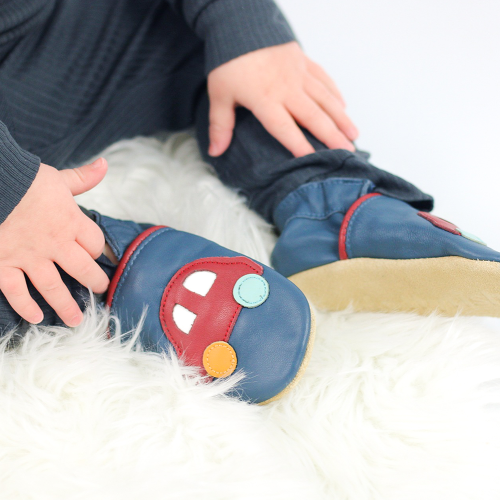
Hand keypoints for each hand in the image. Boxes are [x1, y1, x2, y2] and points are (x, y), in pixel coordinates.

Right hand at [0, 158, 109, 326]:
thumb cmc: (22, 178)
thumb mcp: (57, 177)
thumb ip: (82, 178)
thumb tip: (104, 165)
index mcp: (71, 222)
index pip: (94, 244)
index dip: (99, 250)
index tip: (100, 256)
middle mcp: (55, 244)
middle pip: (83, 269)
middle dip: (94, 281)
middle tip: (100, 290)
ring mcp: (29, 257)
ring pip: (54, 287)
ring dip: (66, 306)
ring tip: (76, 320)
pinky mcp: (3, 264)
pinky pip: (16, 291)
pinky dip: (26, 306)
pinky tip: (36, 317)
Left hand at [207, 41, 358, 157]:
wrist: (239, 22)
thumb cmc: (228, 61)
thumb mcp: (219, 95)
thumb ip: (221, 125)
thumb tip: (216, 152)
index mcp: (265, 99)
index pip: (285, 128)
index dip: (299, 146)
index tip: (313, 161)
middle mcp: (287, 89)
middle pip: (314, 116)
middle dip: (332, 137)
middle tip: (347, 152)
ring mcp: (298, 74)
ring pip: (325, 99)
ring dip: (341, 118)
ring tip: (354, 134)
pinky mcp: (303, 61)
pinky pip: (324, 80)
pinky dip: (335, 94)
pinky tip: (343, 106)